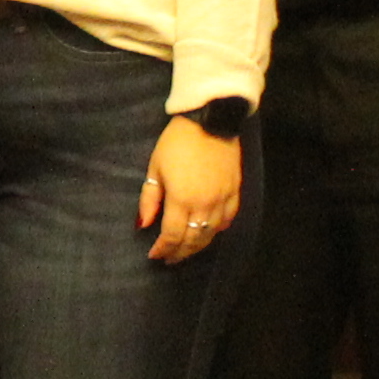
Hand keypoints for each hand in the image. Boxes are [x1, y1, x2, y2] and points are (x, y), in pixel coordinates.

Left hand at [141, 116, 241, 262]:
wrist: (210, 120)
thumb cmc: (177, 142)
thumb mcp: (155, 168)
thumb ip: (149, 199)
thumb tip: (143, 225)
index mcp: (181, 200)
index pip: (172, 236)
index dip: (163, 249)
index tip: (154, 256)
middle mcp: (205, 205)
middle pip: (193, 239)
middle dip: (180, 253)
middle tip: (170, 259)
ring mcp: (223, 199)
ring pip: (212, 233)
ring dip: (198, 245)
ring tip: (187, 249)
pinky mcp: (235, 191)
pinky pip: (229, 219)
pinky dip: (218, 229)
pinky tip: (210, 231)